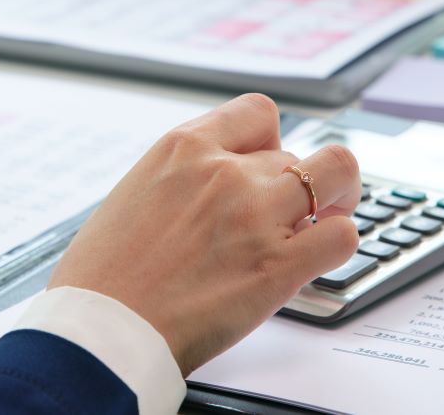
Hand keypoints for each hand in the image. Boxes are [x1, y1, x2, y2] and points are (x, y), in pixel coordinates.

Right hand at [47, 93, 360, 375]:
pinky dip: (338, 242)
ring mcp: (255, 214)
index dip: (271, 141)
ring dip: (335, 200)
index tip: (267, 166)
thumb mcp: (136, 195)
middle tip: (292, 210)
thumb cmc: (104, 275)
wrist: (101, 329)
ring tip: (320, 224)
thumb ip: (183, 181)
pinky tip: (315, 258)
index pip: (259, 113)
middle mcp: (224, 171)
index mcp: (183, 147)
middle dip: (298, 182)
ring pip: (338, 173)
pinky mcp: (278, 265)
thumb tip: (213, 191)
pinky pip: (343, 235)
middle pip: (297, 151)